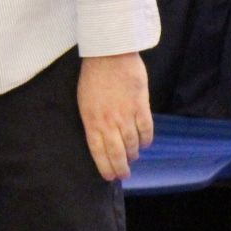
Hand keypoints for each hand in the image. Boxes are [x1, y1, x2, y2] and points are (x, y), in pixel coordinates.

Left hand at [76, 52, 154, 181]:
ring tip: (133, 157)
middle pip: (116, 152)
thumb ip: (93, 120)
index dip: (105, 167)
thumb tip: (100, 138)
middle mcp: (108, 121)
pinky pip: (146, 130)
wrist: (109, 54)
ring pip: (132, 144)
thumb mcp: (84, 101)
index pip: (98, 151)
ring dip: (133, 154)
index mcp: (91, 120)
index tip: (109, 176)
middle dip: (120, 167)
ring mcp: (125, 115)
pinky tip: (144, 143)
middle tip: (124, 175)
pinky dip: (146, 140)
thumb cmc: (93, 76)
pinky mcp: (140, 106)